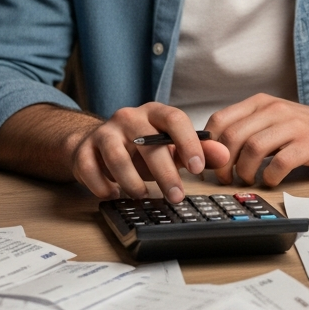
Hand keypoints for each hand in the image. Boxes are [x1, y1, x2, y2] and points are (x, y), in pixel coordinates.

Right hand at [72, 102, 229, 203]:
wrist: (95, 143)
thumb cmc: (139, 147)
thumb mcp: (169, 146)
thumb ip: (197, 151)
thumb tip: (225, 155)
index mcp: (153, 113)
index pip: (174, 119)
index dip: (187, 143)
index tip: (197, 168)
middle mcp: (127, 117)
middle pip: (147, 143)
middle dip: (164, 173)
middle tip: (176, 196)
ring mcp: (103, 132)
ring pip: (117, 157)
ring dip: (132, 181)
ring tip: (141, 195)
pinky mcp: (83, 149)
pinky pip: (90, 168)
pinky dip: (103, 186)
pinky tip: (113, 194)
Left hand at [207, 94, 308, 186]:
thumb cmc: (304, 129)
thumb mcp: (272, 121)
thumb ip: (246, 129)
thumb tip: (212, 150)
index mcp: (260, 104)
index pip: (221, 119)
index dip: (209, 144)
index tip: (208, 163)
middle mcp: (274, 110)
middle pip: (233, 136)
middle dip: (223, 163)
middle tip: (225, 178)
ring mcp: (293, 126)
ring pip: (253, 149)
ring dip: (244, 171)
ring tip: (247, 180)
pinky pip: (280, 163)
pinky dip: (269, 177)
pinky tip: (270, 180)